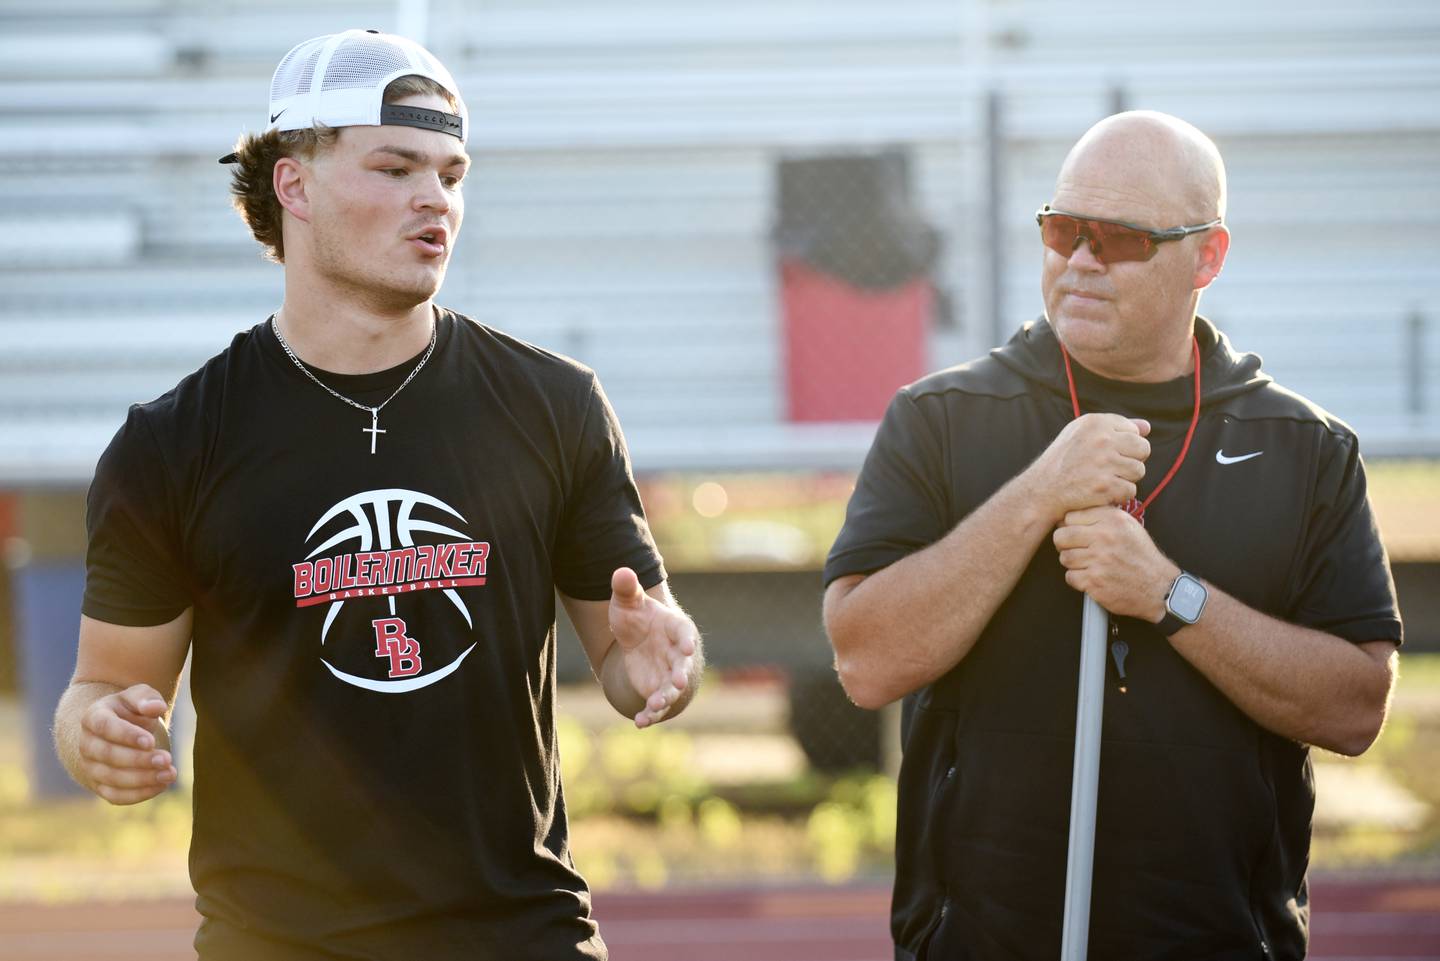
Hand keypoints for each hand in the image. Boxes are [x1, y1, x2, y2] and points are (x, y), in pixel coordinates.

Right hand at [78, 684, 175, 804]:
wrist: (122, 727)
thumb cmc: (132, 709)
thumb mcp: (140, 695)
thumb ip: (146, 697)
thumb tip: (155, 707)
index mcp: (93, 717)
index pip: (105, 727)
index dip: (127, 736)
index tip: (151, 742)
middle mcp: (87, 744)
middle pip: (108, 755)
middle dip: (138, 760)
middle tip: (167, 759)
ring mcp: (90, 767)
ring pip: (111, 778)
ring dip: (142, 779)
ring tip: (169, 773)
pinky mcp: (99, 785)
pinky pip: (115, 796)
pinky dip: (138, 794)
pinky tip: (161, 786)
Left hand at [608, 568, 698, 727]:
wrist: (636, 636)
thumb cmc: (636, 615)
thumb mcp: (628, 601)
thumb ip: (626, 588)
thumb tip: (621, 572)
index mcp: (676, 628)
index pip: (685, 633)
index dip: (687, 642)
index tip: (687, 649)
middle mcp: (677, 654)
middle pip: (682, 666)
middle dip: (681, 675)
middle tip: (678, 682)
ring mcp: (668, 674)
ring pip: (671, 690)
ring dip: (665, 699)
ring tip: (654, 706)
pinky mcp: (656, 689)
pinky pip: (656, 704)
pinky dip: (650, 714)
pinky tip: (640, 722)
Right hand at [1027, 414, 1150, 522]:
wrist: (1042, 490)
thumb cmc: (1063, 460)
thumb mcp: (1081, 434)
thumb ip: (1115, 427)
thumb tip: (1147, 427)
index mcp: (1095, 422)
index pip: (1134, 432)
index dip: (1124, 446)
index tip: (1106, 454)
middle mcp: (1101, 439)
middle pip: (1143, 449)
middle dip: (1131, 461)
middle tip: (1111, 469)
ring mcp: (1103, 463)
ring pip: (1139, 471)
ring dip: (1125, 479)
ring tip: (1105, 480)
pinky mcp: (1105, 486)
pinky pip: (1131, 490)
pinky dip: (1118, 495)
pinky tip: (1102, 492)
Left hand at [1053, 506, 1179, 620]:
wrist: (1159, 587)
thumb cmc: (1142, 557)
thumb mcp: (1128, 525)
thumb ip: (1103, 516)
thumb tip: (1072, 514)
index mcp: (1112, 519)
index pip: (1070, 516)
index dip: (1070, 526)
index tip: (1076, 533)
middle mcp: (1104, 537)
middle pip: (1061, 536)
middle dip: (1064, 544)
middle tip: (1075, 549)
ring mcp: (1098, 560)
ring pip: (1064, 557)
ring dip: (1072, 563)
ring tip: (1087, 564)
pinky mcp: (1094, 581)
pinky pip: (1070, 577)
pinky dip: (1078, 579)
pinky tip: (1092, 577)